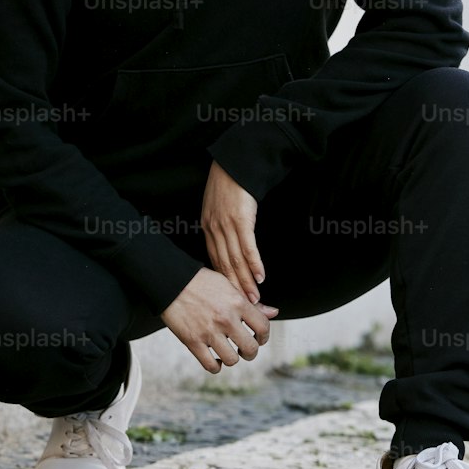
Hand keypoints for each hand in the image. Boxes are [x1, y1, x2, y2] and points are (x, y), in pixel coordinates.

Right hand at [160, 267, 278, 372]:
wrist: (171, 281)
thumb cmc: (201, 282)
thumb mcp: (228, 286)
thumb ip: (251, 303)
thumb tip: (273, 312)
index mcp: (237, 302)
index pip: (263, 327)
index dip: (264, 336)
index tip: (259, 337)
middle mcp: (226, 319)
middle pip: (250, 348)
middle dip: (250, 352)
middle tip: (245, 349)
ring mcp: (209, 332)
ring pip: (232, 360)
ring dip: (233, 358)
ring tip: (229, 352)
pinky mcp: (193, 341)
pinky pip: (211, 365)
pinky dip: (216, 366)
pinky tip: (215, 358)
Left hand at [201, 159, 265, 302]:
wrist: (234, 162)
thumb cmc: (229, 183)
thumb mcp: (217, 207)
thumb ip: (219, 225)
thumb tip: (228, 243)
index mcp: (207, 227)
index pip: (215, 260)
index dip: (225, 280)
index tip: (232, 296)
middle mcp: (215, 229)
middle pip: (225, 265)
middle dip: (235, 287)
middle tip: (246, 305)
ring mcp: (227, 225)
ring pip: (236, 260)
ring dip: (246, 281)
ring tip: (255, 297)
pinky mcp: (241, 219)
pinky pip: (248, 247)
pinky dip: (254, 264)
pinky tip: (261, 276)